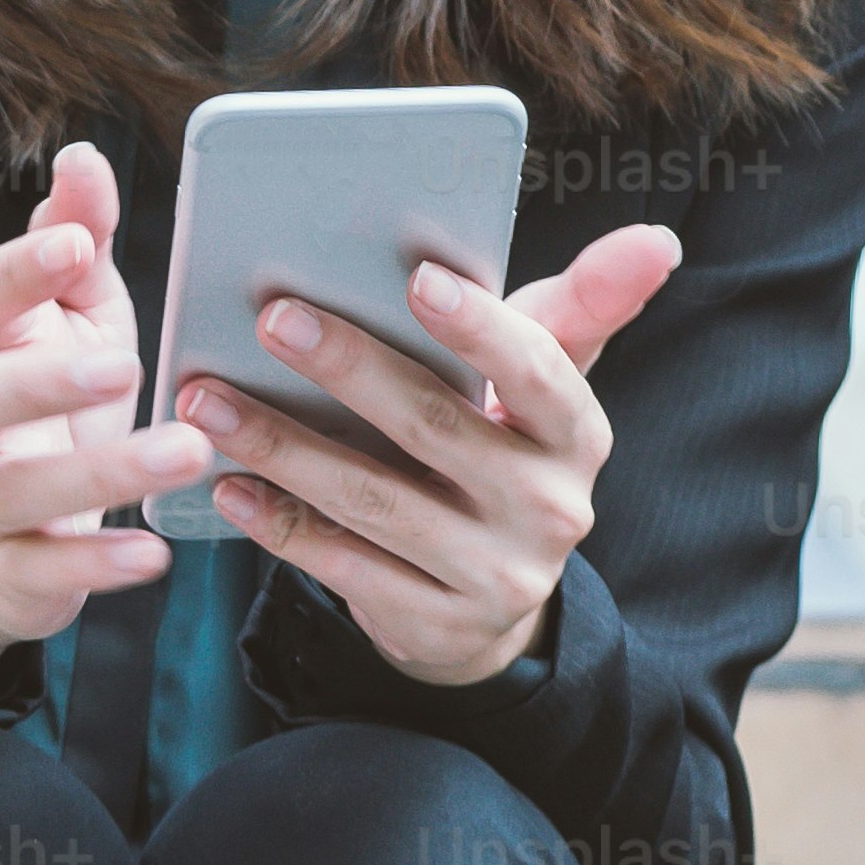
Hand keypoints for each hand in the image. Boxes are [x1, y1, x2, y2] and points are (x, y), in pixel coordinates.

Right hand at [0, 142, 206, 718]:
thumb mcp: (75, 319)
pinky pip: (43, 569)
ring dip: (100, 471)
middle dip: (34, 380)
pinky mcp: (14, 572)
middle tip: (122, 366)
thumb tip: (82, 157)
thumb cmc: (53, 404)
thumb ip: (79, 240)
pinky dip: (95, 563)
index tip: (73, 240)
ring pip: (14, 489)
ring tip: (187, 451)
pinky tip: (154, 552)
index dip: (15, 270)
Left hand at [181, 222, 679, 683]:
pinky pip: (344, 566)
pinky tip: (227, 482)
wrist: (492, 602)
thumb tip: (656, 240)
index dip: (481, 329)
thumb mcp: (544, 385)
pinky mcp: (434, 623)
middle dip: (349, 369)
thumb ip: (580, 307)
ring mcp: (494, 575)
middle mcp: (550, 510)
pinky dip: (279, 523)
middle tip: (271, 317)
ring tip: (208, 398)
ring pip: (375, 502)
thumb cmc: (504, 449)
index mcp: (578, 435)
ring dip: (284, 445)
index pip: (538, 373)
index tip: (416, 276)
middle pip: (437, 430)